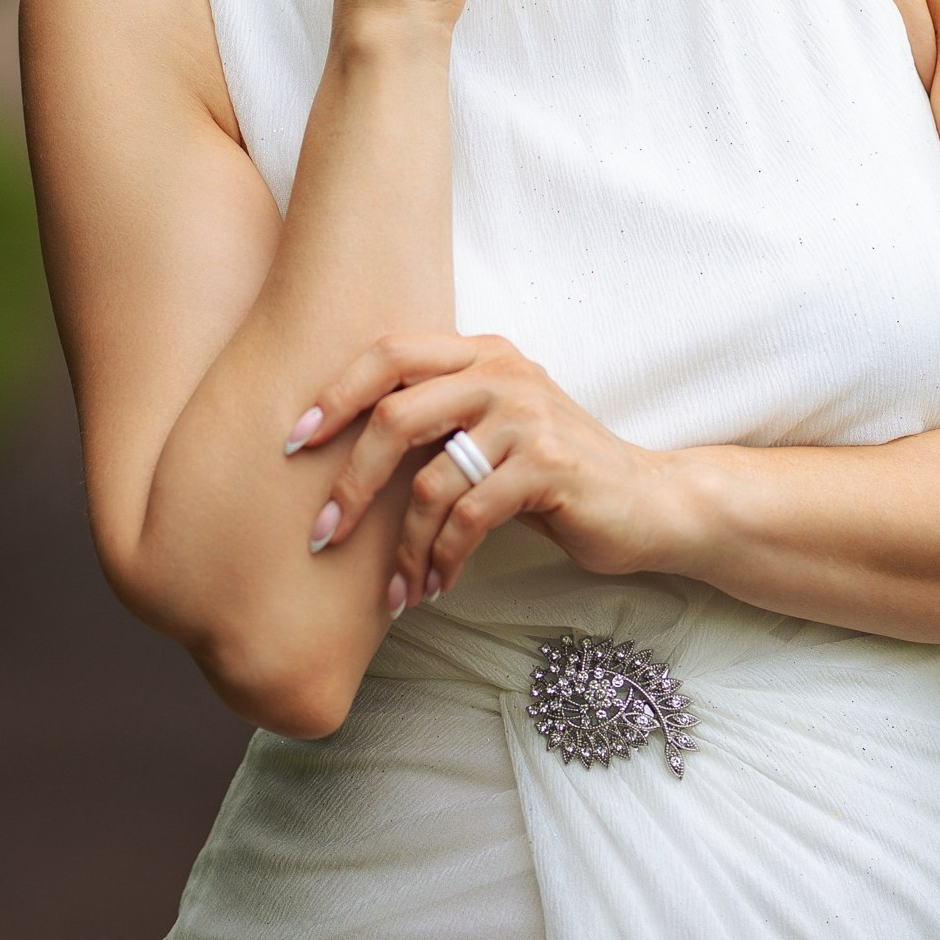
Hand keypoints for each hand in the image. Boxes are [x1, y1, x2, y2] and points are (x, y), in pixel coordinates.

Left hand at [295, 333, 681, 606]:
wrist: (645, 499)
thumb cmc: (551, 472)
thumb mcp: (494, 429)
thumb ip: (439, 419)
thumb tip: (342, 452)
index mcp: (481, 352)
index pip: (389, 353)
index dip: (334, 394)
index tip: (294, 443)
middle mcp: (502, 371)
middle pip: (396, 416)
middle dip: (350, 484)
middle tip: (323, 535)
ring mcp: (527, 416)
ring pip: (430, 482)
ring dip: (403, 547)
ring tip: (396, 588)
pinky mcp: (547, 465)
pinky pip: (469, 517)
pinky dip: (443, 559)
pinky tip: (438, 585)